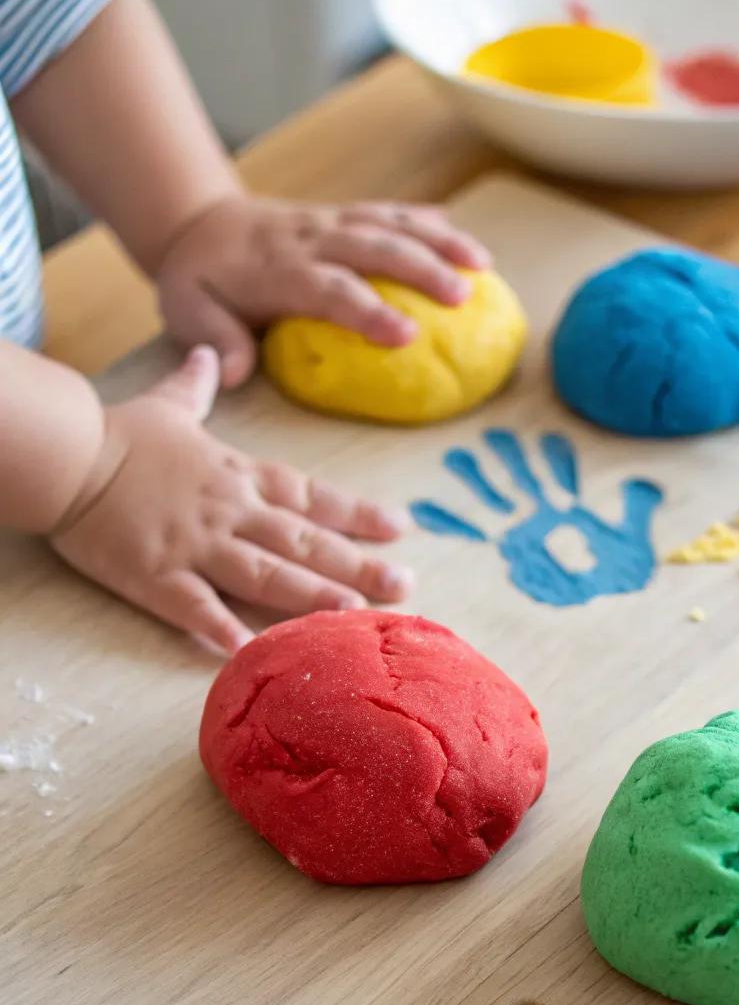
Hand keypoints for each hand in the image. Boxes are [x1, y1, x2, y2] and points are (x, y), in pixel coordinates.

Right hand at [50, 347, 412, 653]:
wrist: (67, 454)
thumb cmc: (119, 433)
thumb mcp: (168, 404)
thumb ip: (196, 385)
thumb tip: (209, 352)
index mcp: (237, 476)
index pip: (309, 496)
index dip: (356, 513)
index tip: (400, 528)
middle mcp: (229, 512)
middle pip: (303, 541)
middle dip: (356, 564)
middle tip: (404, 585)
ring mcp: (195, 545)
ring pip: (264, 574)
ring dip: (310, 595)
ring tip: (353, 614)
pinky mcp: (156, 575)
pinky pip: (195, 606)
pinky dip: (221, 628)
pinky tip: (249, 651)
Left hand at [156, 195, 492, 387]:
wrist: (198, 221)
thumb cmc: (200, 280)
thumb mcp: (186, 312)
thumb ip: (214, 340)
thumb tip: (236, 373)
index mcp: (276, 269)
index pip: (328, 288)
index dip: (368, 309)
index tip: (407, 336)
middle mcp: (310, 239)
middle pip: (373, 247)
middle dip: (421, 269)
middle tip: (464, 297)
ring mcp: (331, 222)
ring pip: (391, 223)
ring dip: (440, 241)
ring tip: (484, 266)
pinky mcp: (344, 216)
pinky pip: (392, 212)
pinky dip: (430, 222)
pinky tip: (467, 240)